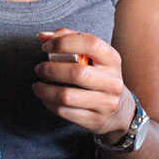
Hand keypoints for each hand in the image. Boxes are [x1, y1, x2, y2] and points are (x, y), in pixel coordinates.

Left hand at [32, 28, 133, 142]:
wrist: (120, 109)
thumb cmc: (98, 74)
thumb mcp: (91, 55)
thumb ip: (68, 39)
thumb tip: (43, 37)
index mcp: (112, 60)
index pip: (91, 44)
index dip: (64, 42)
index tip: (47, 47)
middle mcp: (112, 82)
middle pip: (76, 73)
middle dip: (50, 69)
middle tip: (39, 68)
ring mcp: (105, 104)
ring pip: (66, 96)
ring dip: (44, 90)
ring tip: (37, 85)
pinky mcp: (95, 121)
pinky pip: (64, 112)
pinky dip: (49, 103)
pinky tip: (45, 97)